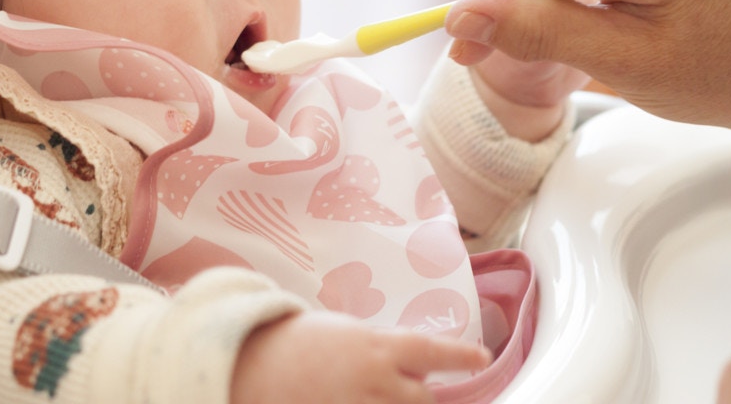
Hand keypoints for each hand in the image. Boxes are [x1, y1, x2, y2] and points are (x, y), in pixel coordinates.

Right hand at [230, 310, 490, 403]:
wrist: (249, 367)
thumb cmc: (294, 345)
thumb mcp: (344, 334)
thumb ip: (379, 349)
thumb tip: (408, 361)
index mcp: (375, 347)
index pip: (432, 350)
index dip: (460, 356)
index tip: (482, 358)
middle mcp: (374, 381)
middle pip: (423, 398)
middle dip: (418, 397)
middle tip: (407, 391)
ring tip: (375, 394)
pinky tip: (363, 400)